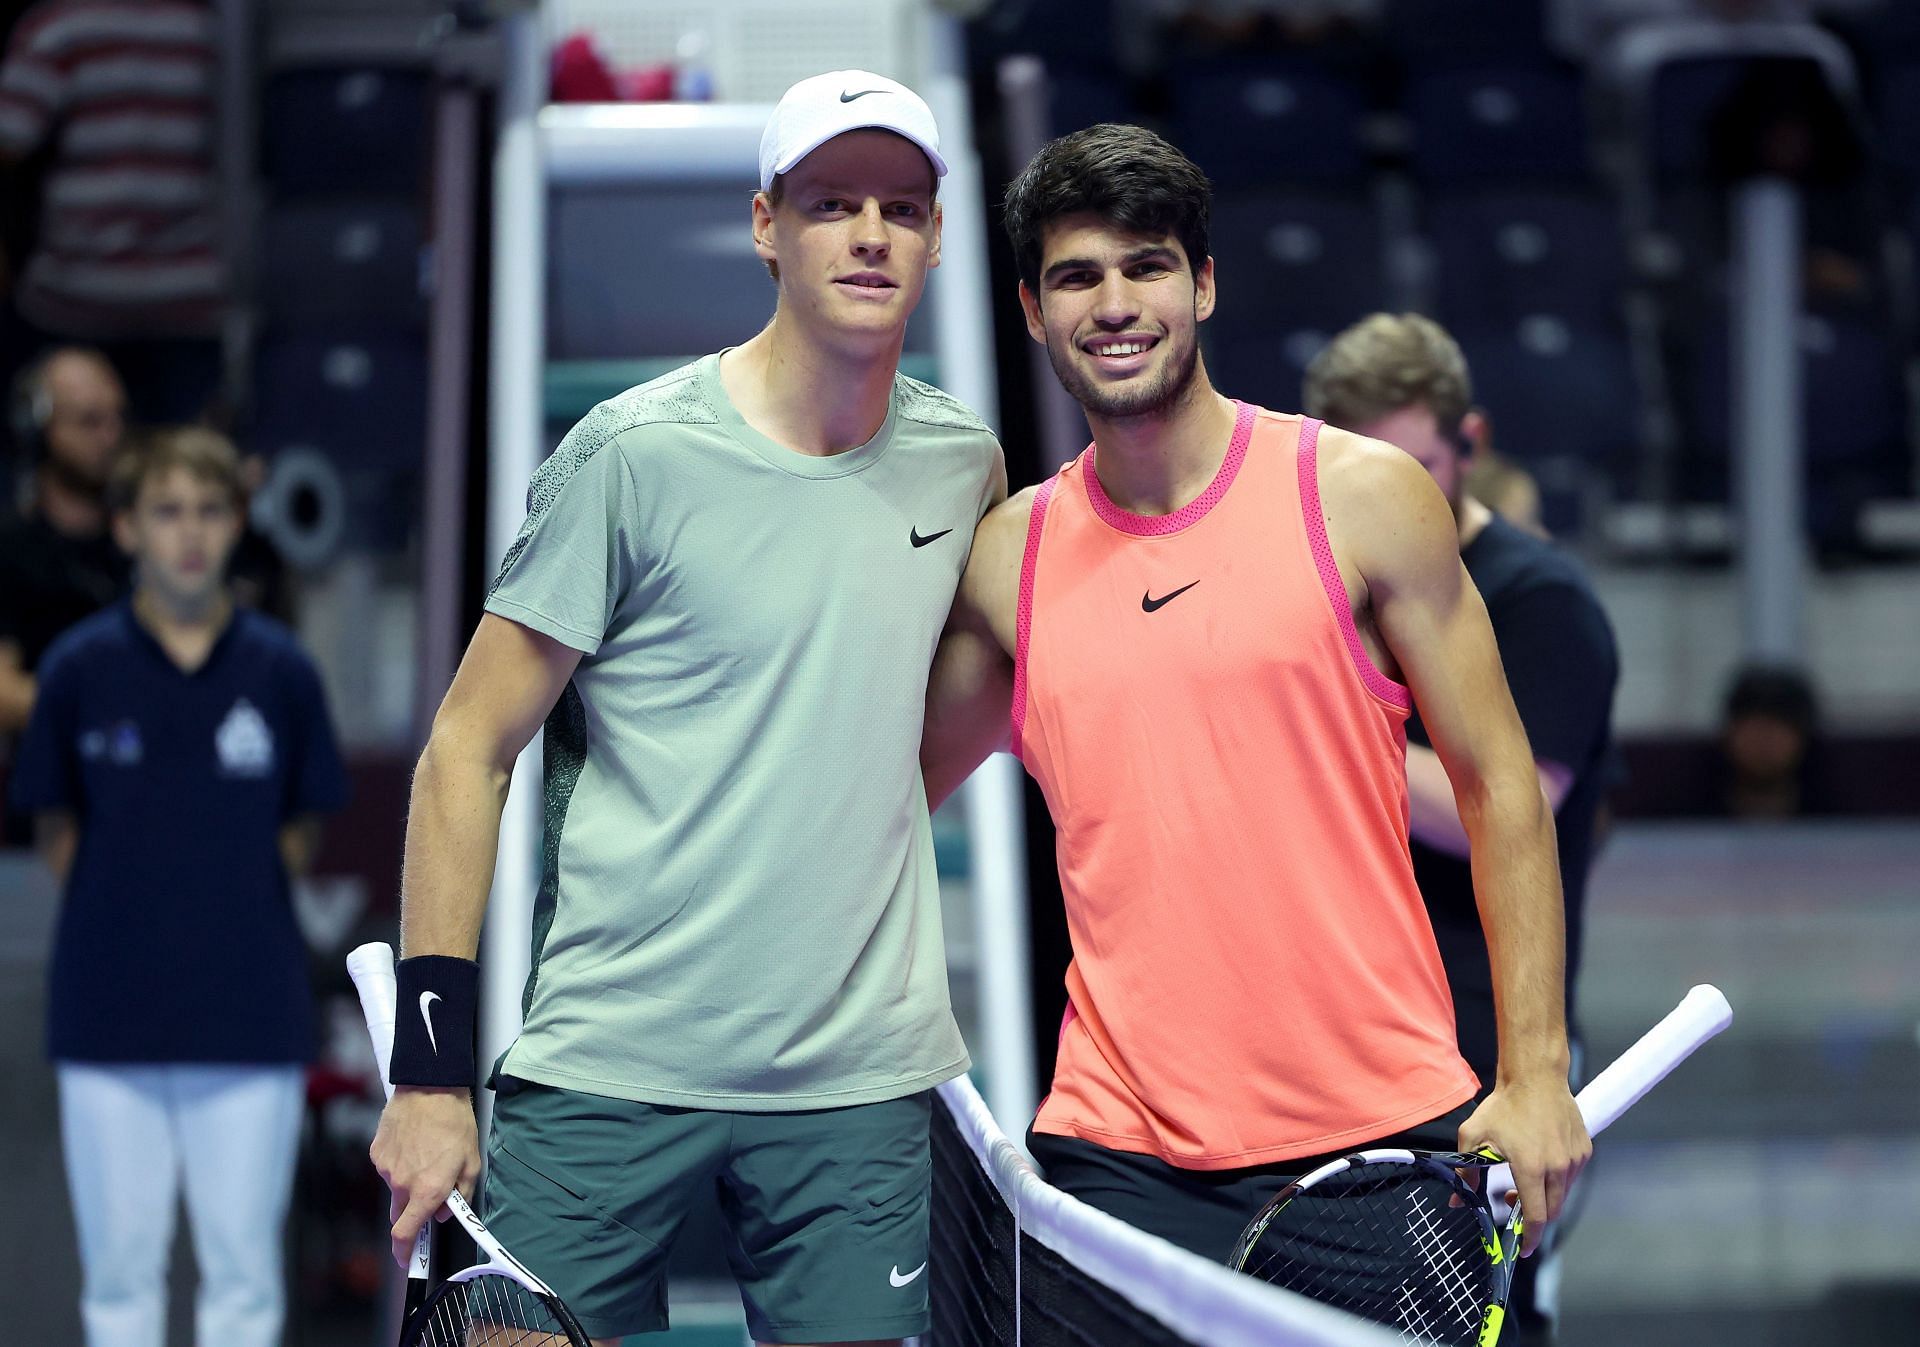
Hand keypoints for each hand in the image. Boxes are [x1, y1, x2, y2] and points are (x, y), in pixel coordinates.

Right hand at [370, 1086, 480, 1267]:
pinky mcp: (377, 1154)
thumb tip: (446, 1212)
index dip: (404, 1252)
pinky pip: (388, 1169)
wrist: (430, 1088)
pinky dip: (400, 1164)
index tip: (407, 1260)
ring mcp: (386, 1169)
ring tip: (426, 1154)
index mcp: (427, 1190)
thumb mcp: (471, 1161)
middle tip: (428, 1192)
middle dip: (413, 1211)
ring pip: (396, 1189)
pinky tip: (413, 1144)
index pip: (406, 1233)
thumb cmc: (454, 1123)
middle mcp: (402, 1184)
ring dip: (409, 1182)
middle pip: (401, 1213)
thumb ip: (460, 1194)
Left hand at [1457, 1075, 1589, 1256]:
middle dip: (1533, 1217)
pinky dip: (1557, 1180)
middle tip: (1511, 1203)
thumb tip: (1457, 1200)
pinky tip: (1540, 1163)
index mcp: (1531, 1168)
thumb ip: (1467, 1171)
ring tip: (1523, 1179)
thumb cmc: (1503, 1105)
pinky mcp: (1584, 1150)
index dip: (1529, 1238)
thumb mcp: (1474, 1136)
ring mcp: (1575, 1159)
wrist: (1536, 1077)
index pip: (1535, 1217)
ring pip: (1563, 1194)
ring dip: (1545, 1197)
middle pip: (1551, 1211)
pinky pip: (1572, 1177)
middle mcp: (1558, 1167)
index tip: (1522, 1250)